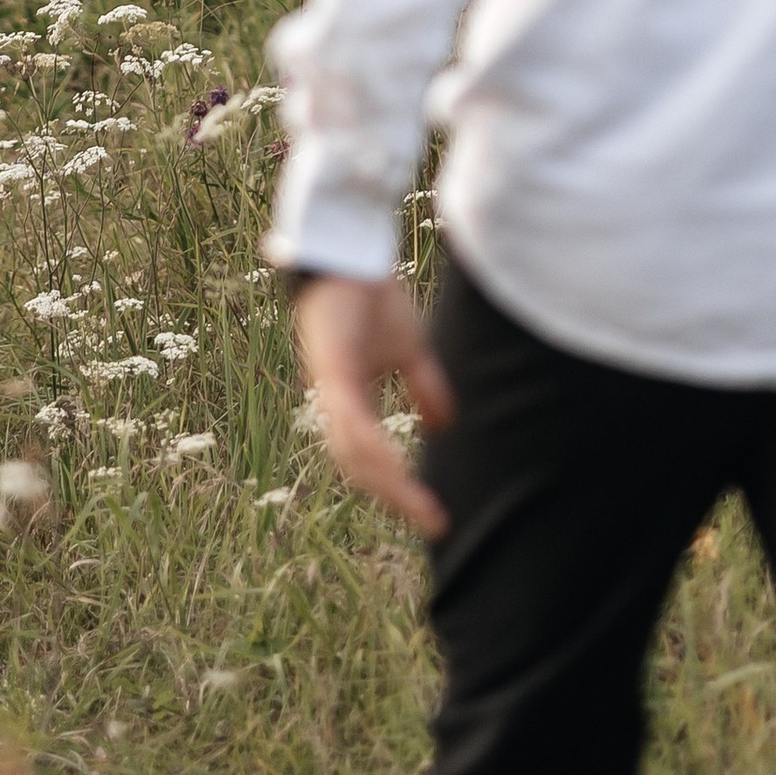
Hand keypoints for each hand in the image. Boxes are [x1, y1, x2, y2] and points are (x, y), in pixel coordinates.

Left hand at [292, 274, 455, 539]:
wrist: (353, 254)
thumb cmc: (371, 299)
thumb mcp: (409, 350)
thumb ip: (425, 387)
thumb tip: (446, 426)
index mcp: (351, 400)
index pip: (369, 457)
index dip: (397, 488)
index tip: (432, 515)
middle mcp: (334, 401)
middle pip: (358, 466)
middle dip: (394, 496)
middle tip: (430, 520)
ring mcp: (329, 387)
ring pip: (352, 452)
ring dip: (386, 482)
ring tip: (417, 503)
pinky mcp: (331, 368)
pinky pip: (350, 420)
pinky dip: (370, 446)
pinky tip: (392, 465)